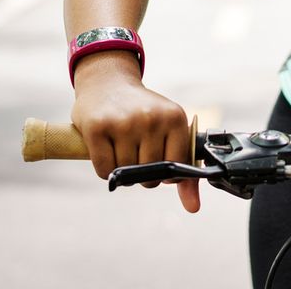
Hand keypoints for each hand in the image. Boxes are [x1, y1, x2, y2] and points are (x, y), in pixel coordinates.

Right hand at [70, 51, 200, 212]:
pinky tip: (106, 149)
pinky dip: (105, 169)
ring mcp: (124, 122)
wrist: (108, 82)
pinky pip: (105, 171)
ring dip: (122, 169)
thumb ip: (184, 171)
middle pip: (150, 176)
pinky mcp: (97, 127)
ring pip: (126, 175)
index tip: (157, 160)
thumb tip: (193, 208)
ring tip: (121, 145)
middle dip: (142, 173)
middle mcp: (151, 118)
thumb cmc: (142, 112)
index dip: (165, 174)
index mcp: (175, 117)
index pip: (176, 171)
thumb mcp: (168, 130)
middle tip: (135, 151)